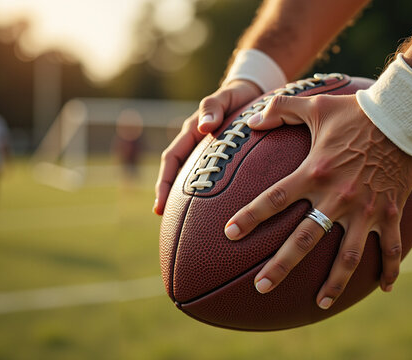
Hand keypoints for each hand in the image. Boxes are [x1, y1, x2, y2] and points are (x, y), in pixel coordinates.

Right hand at [154, 80, 262, 214]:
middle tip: (166, 219)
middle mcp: (196, 145)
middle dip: (169, 196)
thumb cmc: (237, 95)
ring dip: (186, 198)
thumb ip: (213, 107)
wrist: (252, 93)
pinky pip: (212, 178)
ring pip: (193, 178)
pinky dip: (209, 193)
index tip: (160, 207)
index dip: (163, 184)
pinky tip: (216, 210)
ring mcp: (208, 153)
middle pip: (177, 174)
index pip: (171, 160)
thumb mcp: (226, 96)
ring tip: (186, 221)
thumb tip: (203, 126)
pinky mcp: (222, 157)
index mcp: (191, 133)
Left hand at [223, 94, 411, 308]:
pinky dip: (390, 269)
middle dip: (280, 266)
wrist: (404, 114)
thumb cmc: (357, 110)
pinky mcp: (390, 213)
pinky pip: (393, 248)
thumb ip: (280, 110)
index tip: (230, 234)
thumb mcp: (315, 105)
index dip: (250, 217)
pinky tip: (384, 288)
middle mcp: (337, 197)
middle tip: (261, 287)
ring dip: (334, 283)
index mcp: (315, 173)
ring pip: (348, 256)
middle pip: (304, 239)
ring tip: (319, 304)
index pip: (275, 199)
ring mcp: (366, 209)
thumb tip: (250, 121)